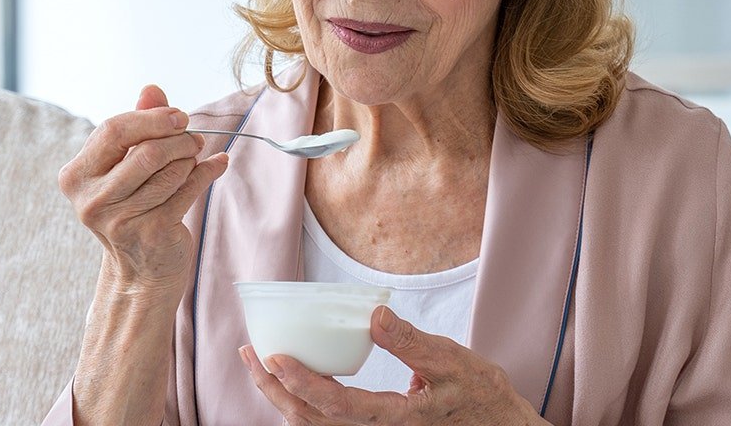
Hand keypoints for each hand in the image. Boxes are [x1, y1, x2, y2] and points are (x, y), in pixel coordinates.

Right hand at [59, 84, 227, 293]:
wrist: (140, 272)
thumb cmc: (132, 208)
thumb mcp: (125, 166)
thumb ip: (137, 125)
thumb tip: (151, 89)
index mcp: (76, 177)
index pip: (113, 130)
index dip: (151, 119)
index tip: (178, 117)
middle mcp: (91, 200)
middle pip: (147, 150)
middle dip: (178, 139)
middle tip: (194, 138)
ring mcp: (120, 220)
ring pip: (171, 170)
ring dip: (191, 159)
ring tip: (195, 159)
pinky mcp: (152, 232)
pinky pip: (189, 189)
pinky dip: (208, 172)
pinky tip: (217, 165)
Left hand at [239, 306, 544, 424]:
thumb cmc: (481, 394)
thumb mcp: (454, 361)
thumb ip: (413, 342)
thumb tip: (375, 316)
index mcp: (397, 420)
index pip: (337, 407)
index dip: (301, 383)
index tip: (273, 357)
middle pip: (313, 422)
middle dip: (275, 390)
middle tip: (249, 355)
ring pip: (316, 425)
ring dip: (284, 397)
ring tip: (261, 364)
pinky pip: (329, 421)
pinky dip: (304, 402)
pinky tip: (293, 378)